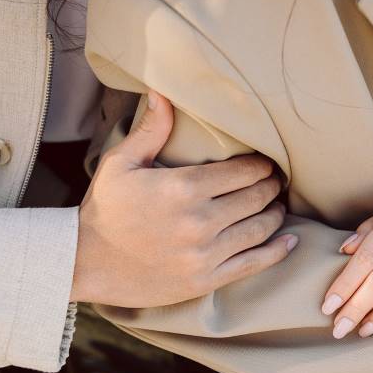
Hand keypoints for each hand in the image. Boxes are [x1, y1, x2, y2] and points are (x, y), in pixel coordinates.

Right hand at [70, 91, 296, 306]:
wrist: (84, 262)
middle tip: (276, 181)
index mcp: (183, 187)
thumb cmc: (103, 209)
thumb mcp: (121, 163)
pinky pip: (253, 264)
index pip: (243, 170)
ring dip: (275, 214)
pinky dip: (277, 251)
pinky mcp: (205, 280)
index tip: (266, 163)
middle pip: (256, 197)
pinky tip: (289, 240)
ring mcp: (204, 254)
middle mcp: (199, 221)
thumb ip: (151, 129)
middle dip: (271, 186)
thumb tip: (164, 92)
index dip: (261, 165)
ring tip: (276, 205)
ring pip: (260, 229)